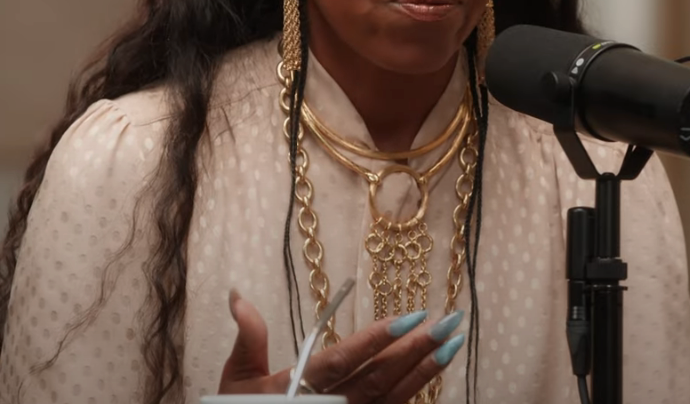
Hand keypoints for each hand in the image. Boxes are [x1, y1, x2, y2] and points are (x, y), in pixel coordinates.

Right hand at [218, 290, 466, 402]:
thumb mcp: (238, 378)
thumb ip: (248, 337)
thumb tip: (238, 296)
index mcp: (298, 388)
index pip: (344, 360)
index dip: (376, 340)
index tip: (410, 319)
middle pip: (378, 377)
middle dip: (415, 349)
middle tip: (447, 323)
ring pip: (392, 396)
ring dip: (424, 370)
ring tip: (451, 344)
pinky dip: (415, 392)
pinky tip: (435, 371)